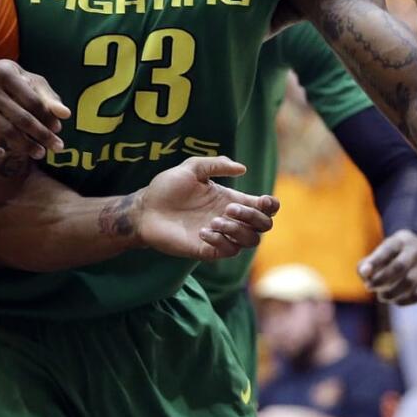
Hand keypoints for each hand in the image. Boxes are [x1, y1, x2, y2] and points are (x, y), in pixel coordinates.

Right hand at [0, 60, 69, 159]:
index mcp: (4, 72)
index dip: (47, 117)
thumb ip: (46, 96)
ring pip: (4, 131)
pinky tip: (2, 154)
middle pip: (21, 118)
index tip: (58, 129)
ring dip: (25, 146)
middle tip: (56, 147)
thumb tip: (65, 115)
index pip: (32, 100)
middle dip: (42, 135)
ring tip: (39, 153)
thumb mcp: (25, 80)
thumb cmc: (4, 81)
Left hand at [138, 156, 279, 259]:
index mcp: (231, 200)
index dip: (270, 205)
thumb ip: (216, 164)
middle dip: (253, 217)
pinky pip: (228, 251)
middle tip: (229, 208)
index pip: (264, 208)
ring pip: (250, 241)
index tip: (261, 199)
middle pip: (264, 226)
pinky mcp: (207, 249)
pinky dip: (220, 241)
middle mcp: (230, 219)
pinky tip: (203, 231)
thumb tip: (242, 168)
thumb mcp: (192, 168)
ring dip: (237, 230)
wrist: (145, 208)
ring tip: (214, 221)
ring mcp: (220, 236)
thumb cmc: (167, 188)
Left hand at [358, 230, 416, 304]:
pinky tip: (397, 301)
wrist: (410, 251)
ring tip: (381, 297)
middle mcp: (412, 252)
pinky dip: (407, 300)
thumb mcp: (372, 257)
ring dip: (393, 292)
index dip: (375, 262)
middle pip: (400, 265)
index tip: (364, 273)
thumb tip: (365, 274)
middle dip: (383, 279)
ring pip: (410, 281)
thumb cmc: (384, 258)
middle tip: (369, 288)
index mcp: (397, 242)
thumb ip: (364, 266)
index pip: (387, 250)